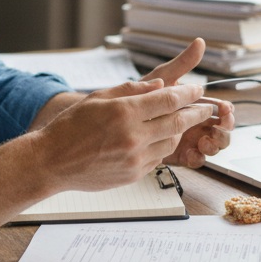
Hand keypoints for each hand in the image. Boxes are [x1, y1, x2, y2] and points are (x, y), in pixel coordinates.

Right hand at [27, 78, 216, 193]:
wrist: (52, 161)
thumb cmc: (70, 127)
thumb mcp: (98, 98)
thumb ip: (131, 90)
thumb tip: (160, 86)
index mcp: (124, 112)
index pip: (168, 99)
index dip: (188, 92)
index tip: (198, 87)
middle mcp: (133, 136)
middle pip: (178, 121)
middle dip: (197, 112)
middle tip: (208, 106)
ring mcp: (134, 158)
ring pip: (171, 142)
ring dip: (180, 130)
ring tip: (181, 121)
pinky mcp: (133, 174)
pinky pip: (158, 159)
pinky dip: (163, 147)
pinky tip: (159, 139)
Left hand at [141, 38, 234, 167]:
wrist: (115, 116)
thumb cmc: (140, 93)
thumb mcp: (162, 77)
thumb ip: (182, 63)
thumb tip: (199, 42)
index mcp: (196, 104)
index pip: (220, 108)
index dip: (227, 110)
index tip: (226, 108)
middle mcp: (195, 122)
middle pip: (221, 130)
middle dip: (224, 130)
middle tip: (219, 128)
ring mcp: (188, 139)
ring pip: (212, 146)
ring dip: (214, 144)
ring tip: (205, 141)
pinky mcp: (177, 154)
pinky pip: (194, 160)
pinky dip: (197, 157)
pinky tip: (192, 153)